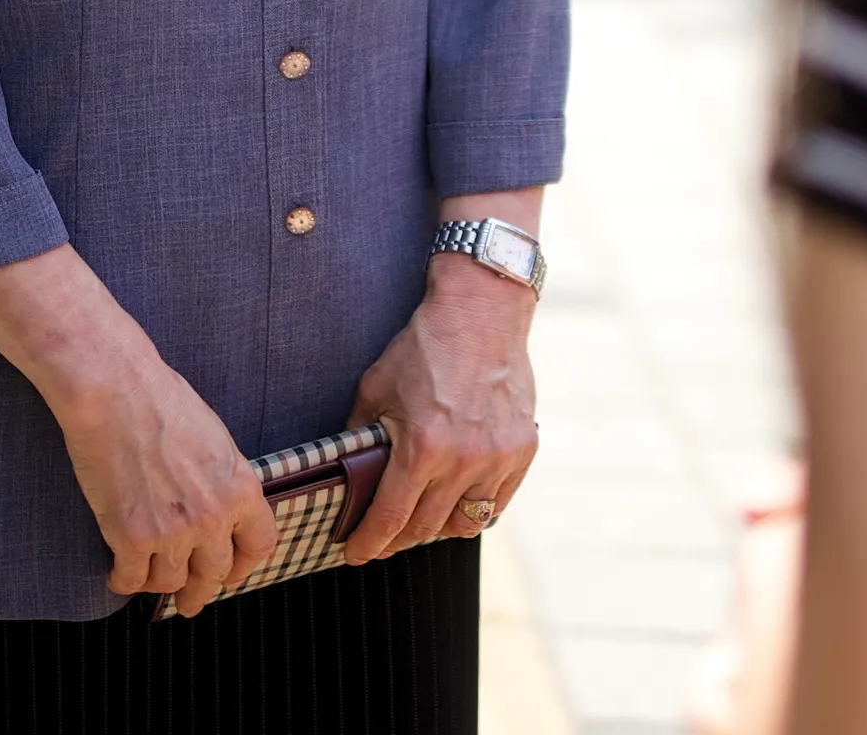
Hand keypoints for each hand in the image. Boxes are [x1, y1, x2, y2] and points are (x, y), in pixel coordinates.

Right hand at [50, 343, 277, 610]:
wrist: (115, 391)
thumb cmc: (161, 400)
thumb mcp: (215, 439)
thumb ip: (222, 481)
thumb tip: (220, 509)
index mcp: (241, 488)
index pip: (259, 546)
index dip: (244, 566)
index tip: (231, 575)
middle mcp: (213, 518)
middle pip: (214, 574)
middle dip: (200, 591)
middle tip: (190, 602)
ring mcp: (173, 532)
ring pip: (171, 582)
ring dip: (159, 583)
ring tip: (146, 577)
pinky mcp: (131, 538)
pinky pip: (132, 580)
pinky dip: (123, 581)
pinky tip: (118, 574)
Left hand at [341, 256, 539, 563]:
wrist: (481, 312)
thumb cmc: (422, 347)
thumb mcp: (375, 388)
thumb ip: (359, 437)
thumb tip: (343, 475)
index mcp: (422, 447)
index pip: (390, 518)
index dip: (368, 543)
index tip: (353, 554)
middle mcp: (463, 460)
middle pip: (425, 527)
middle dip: (396, 539)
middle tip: (381, 538)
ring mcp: (498, 458)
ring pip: (463, 523)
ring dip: (436, 528)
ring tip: (419, 520)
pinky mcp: (522, 451)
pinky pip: (496, 503)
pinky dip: (473, 510)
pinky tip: (455, 503)